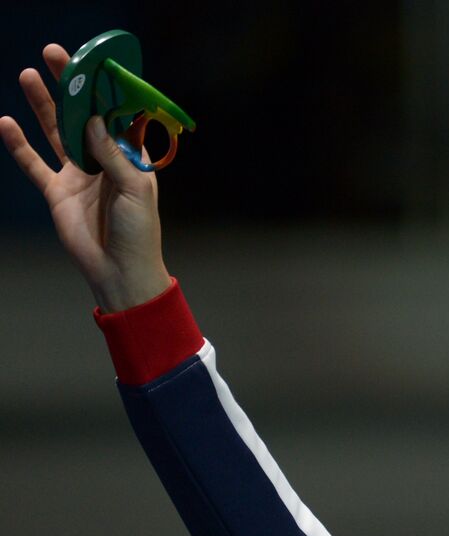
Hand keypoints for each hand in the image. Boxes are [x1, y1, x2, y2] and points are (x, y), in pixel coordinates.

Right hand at [1, 43, 170, 311]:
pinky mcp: (57, 192)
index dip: (103, 89)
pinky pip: (34, 163)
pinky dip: (19, 144)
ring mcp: (78, 175)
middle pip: (81, 115)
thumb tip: (91, 119)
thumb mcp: (134, 190)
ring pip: (56, 132)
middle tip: (54, 54)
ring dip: (43, 105)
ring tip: (28, 74)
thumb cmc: (139, 232)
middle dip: (68, 86)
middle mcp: (103, 161)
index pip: (115, 115)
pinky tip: (5, 122)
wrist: (120, 271)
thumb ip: (112, 155)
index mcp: (129, 158)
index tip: (91, 61)